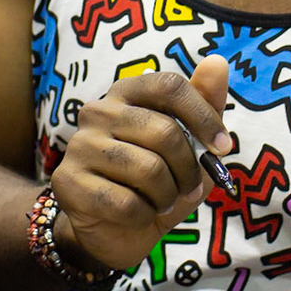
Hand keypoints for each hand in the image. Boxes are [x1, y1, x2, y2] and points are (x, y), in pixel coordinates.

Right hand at [51, 57, 230, 271]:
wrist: (116, 228)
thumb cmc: (159, 180)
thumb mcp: (190, 144)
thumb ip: (205, 104)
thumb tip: (218, 62)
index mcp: (127, 91)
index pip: (170, 86)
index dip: (204, 116)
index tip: (222, 147)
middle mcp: (98, 110)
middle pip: (165, 132)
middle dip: (189, 169)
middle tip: (190, 187)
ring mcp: (79, 145)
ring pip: (148, 170)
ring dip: (168, 196)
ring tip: (164, 201)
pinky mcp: (68, 181)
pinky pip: (126, 203)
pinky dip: (144, 215)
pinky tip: (139, 214)